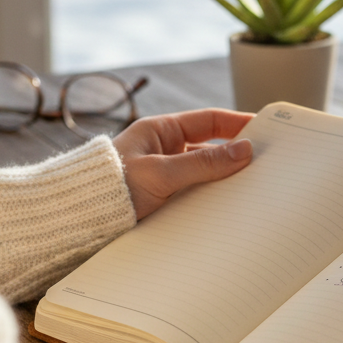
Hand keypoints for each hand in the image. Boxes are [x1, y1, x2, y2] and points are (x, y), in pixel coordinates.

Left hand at [113, 109, 253, 219]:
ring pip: (204, 174)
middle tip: (265, 164)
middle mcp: (162, 150)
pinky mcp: (163, 199)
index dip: (237, 123)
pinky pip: (194, 194)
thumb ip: (203, 163)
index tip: (264, 129)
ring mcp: (163, 175)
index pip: (209, 121)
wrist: (77, 221)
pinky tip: (226, 209)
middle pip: (210, 148)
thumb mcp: (161, 173)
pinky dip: (210, 199)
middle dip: (236, 156)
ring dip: (223, 181)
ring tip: (250, 190)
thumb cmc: (109, 189)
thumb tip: (243, 150)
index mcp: (158, 131)